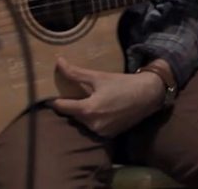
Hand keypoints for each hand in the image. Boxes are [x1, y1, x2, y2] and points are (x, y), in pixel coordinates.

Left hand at [48, 57, 164, 136]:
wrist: (148, 95)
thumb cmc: (123, 83)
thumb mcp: (98, 77)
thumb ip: (75, 73)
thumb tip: (58, 62)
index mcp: (88, 110)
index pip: (62, 107)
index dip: (54, 101)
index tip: (49, 97)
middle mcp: (92, 124)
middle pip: (73, 115)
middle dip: (72, 106)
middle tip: (74, 95)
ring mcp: (101, 132)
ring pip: (83, 122)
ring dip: (83, 113)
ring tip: (89, 101)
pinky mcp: (109, 135)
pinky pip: (94, 127)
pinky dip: (94, 119)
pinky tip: (101, 109)